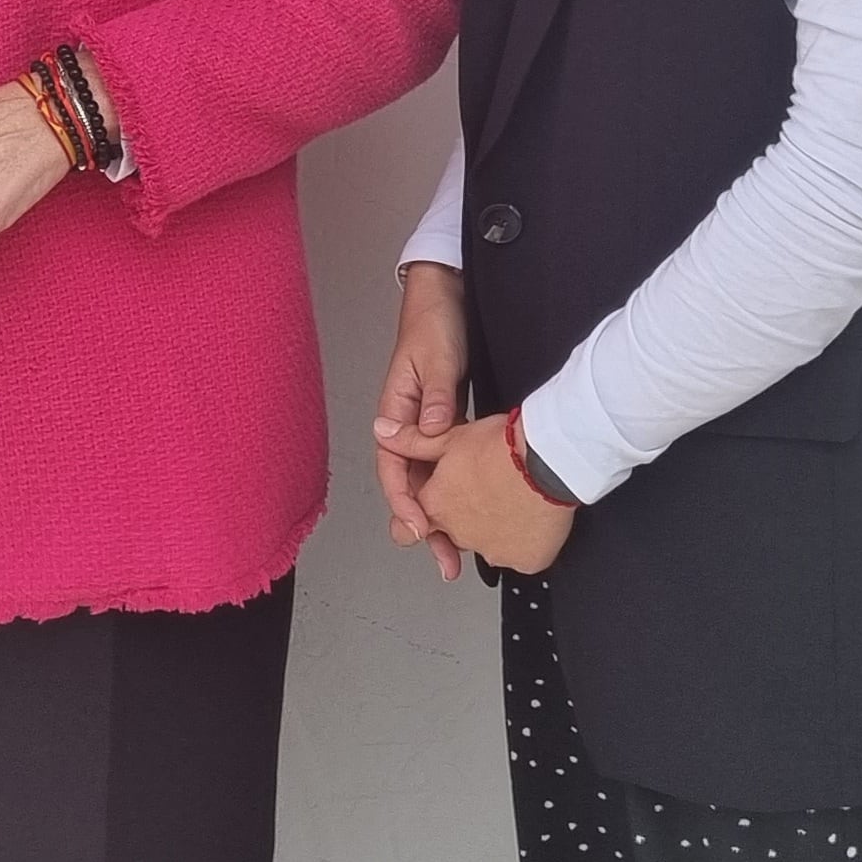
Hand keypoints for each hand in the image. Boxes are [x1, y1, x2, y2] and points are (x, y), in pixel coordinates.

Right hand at [374, 262, 472, 578]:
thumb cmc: (432, 324)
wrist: (442, 299)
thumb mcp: (436, 358)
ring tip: (457, 555)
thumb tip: (437, 432)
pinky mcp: (445, 427)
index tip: (421, 529)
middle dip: (424, 528)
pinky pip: (446, 469)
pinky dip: (454, 495)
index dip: (405, 503)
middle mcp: (407, 427)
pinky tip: (469, 516)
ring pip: (429, 483)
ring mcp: (426, 429)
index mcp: (395, 413)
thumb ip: (437, 397)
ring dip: (441, 519)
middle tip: (444, 562)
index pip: (392, 469)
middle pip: (410, 487)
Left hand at [376, 409, 576, 575]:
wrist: (549, 458)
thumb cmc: (503, 446)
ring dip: (494, 528)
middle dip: (463, 518)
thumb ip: (411, 441)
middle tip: (484, 491)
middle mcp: (461, 534)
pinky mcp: (525, 560)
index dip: (414, 523)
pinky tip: (530, 516)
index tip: (424, 521)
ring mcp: (494, 551)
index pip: (407, 530)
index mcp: (437, 507)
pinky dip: (525, 541)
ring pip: (487, 545)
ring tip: (511, 497)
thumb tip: (382, 432)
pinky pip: (520, 555)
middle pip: (453, 535)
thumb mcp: (450, 437)